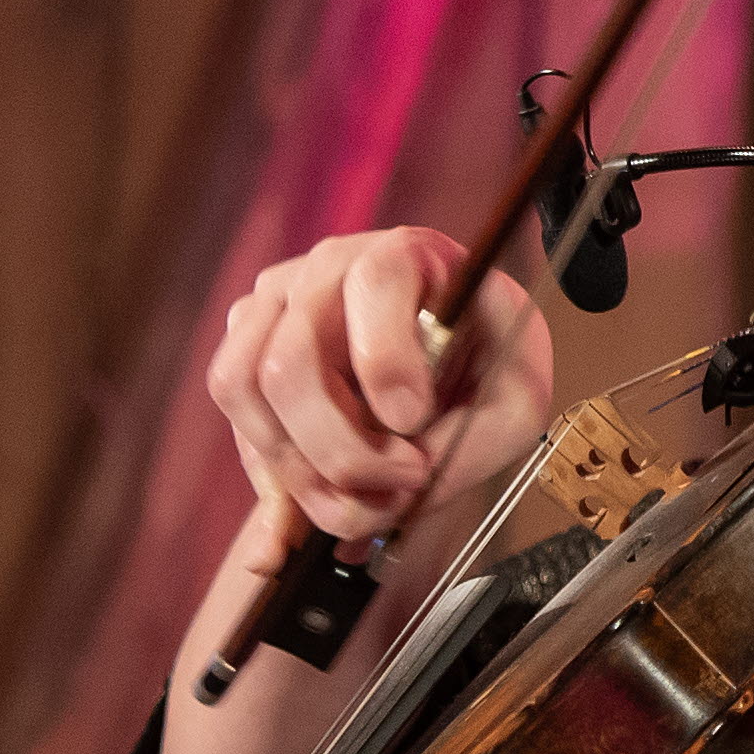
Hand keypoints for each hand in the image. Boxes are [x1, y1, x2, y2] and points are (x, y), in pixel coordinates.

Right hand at [209, 225, 554, 543]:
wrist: (463, 361)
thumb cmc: (493, 368)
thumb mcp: (515, 402)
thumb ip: (465, 443)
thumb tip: (381, 487)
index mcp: (407, 255)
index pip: (376, 283)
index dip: (387, 362)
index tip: (414, 422)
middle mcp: (328, 268)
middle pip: (291, 360)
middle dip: (342, 449)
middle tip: (404, 482)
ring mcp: (276, 302)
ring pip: (245, 389)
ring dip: (303, 469)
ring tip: (369, 499)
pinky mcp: (246, 344)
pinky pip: (237, 416)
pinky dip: (279, 470)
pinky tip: (333, 489)